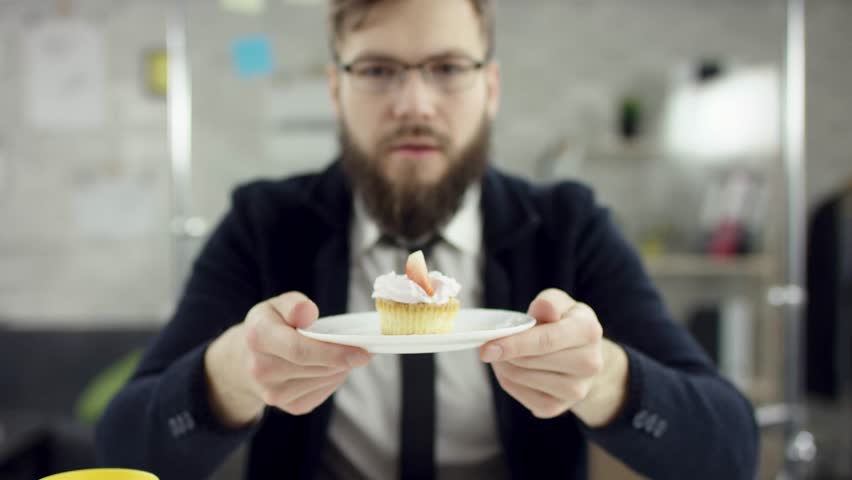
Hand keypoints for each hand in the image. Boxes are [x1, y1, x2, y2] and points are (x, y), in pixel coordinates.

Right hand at [205, 291, 370, 425]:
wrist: (246, 360)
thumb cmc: (271, 326)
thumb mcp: (278, 305)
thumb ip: (294, 305)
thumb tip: (308, 313)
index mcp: (258, 336)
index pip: (299, 350)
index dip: (334, 352)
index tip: (363, 352)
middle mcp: (261, 369)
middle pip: (317, 367)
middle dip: (343, 358)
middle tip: (361, 348)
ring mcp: (274, 394)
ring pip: (324, 379)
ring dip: (340, 367)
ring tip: (340, 353)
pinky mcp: (290, 407)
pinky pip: (324, 392)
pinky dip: (333, 378)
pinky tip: (328, 366)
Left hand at [480, 289, 627, 425]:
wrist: (582, 355)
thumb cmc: (564, 323)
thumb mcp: (559, 303)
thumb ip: (549, 303)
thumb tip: (541, 308)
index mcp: (588, 331)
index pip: (546, 341)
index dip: (514, 344)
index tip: (487, 348)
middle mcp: (590, 363)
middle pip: (530, 362)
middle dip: (505, 353)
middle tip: (492, 344)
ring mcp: (577, 389)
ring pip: (523, 379)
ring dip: (504, 366)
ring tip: (504, 354)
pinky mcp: (559, 407)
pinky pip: (522, 397)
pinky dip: (509, 382)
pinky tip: (512, 369)